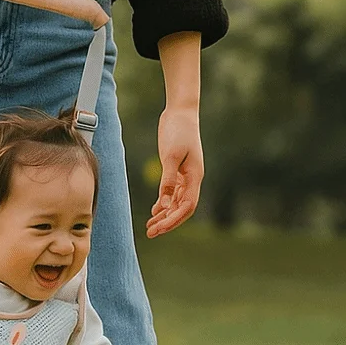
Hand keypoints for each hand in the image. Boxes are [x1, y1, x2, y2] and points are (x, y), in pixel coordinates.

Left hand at [146, 106, 203, 238]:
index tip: (159, 228)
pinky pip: (173, 192)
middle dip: (168, 222)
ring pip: (177, 202)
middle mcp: (193, 179)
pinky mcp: (178, 169)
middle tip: (151, 233)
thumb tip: (165, 204)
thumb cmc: (178, 130)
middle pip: (182, 208)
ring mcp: (186, 175)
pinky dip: (164, 203)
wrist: (181, 111)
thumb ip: (168, 180)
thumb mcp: (171, 155)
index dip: (174, 220)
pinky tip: (155, 211)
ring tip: (150, 227)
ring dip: (165, 215)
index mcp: (195, 176)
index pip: (187, 206)